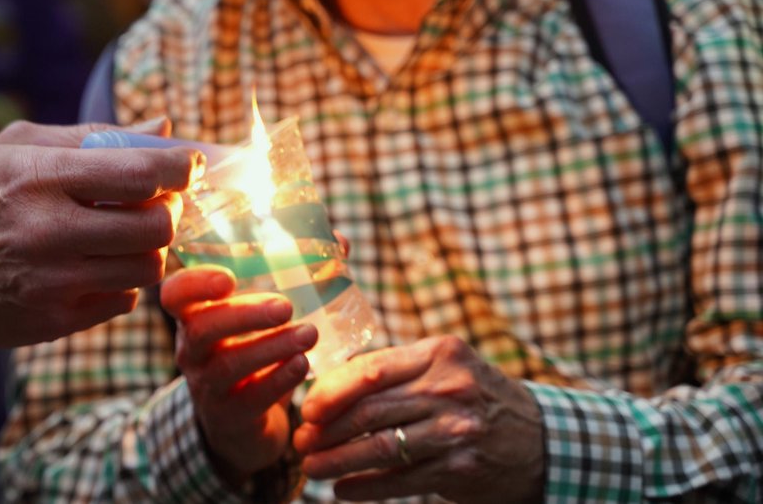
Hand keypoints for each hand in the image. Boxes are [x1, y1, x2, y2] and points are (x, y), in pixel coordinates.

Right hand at [0, 119, 204, 347]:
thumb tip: (161, 130)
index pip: (140, 173)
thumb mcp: (15, 146)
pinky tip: (96, 267)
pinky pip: (123, 302)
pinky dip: (122, 283)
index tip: (187, 166)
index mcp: (40, 177)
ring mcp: (52, 282)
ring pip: (148, 268)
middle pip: (156, 226)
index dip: (179, 168)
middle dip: (168, 212)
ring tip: (124, 237)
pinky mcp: (52, 322)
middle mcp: (49, 231)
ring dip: (148, 250)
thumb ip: (91, 135)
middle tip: (154, 205)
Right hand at [161, 267, 317, 485]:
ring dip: (270, 347)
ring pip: (228, 364)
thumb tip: (340, 242)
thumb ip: (296, 278)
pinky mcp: (229, 416)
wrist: (243, 425)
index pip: (175, 294)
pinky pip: (250, 398)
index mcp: (194, 316)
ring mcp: (206, 385)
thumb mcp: (261, 319)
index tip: (228, 277)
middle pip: (201, 327)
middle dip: (244, 314)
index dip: (195, 283)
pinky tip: (302, 365)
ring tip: (309, 333)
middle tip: (285, 306)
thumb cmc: (253, 352)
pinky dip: (277, 380)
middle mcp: (191, 349)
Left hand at [293, 335, 543, 502]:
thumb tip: (326, 389)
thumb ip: (397, 372)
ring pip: (380, 447)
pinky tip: (343, 490)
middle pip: (370, 411)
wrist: (542, 440)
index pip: (371, 370)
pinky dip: (365, 487)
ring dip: (337, 461)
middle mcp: (450, 389)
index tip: (307, 408)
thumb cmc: (476, 397)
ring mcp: (457, 430)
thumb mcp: (446, 368)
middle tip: (301, 442)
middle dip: (326, 430)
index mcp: (439, 354)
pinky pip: (400, 480)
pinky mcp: (460, 469)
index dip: (331, 391)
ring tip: (312, 468)